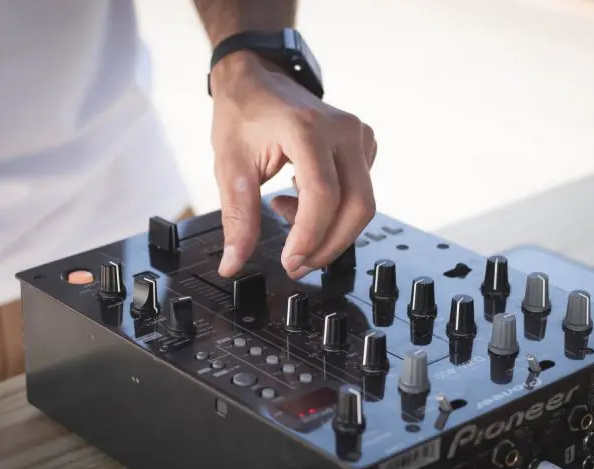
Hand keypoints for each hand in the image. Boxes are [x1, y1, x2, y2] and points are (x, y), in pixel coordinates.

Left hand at [209, 52, 376, 278]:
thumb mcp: (230, 167)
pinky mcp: (363, 145)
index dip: (311, 235)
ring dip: (330, 228)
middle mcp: (342, 130)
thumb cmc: (243, 115)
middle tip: (297, 263)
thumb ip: (237, 219)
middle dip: (328, 244)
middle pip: (356, 205)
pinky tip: (301, 197)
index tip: (291, 260)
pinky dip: (334, 210)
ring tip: (286, 213)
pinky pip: (361, 192)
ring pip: (362, 203)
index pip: (323, 194)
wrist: (257, 80)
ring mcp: (358, 135)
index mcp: (306, 129)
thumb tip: (233, 264)